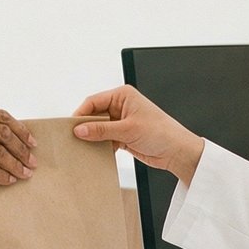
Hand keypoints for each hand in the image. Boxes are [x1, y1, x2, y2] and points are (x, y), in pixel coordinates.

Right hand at [0, 104, 37, 201]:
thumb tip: (11, 139)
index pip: (0, 116)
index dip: (20, 129)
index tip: (32, 143)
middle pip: (3, 132)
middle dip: (22, 148)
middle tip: (33, 162)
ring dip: (16, 164)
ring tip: (25, 174)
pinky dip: (2, 175)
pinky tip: (9, 181)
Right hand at [71, 86, 204, 184]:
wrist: (177, 152)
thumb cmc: (161, 133)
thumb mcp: (128, 130)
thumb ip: (102, 130)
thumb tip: (80, 130)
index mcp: (123, 95)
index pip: (93, 101)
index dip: (81, 114)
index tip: (71, 127)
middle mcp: (121, 105)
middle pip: (94, 115)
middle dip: (85, 127)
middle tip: (73, 139)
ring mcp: (121, 121)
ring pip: (98, 128)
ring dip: (92, 138)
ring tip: (83, 147)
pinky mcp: (122, 135)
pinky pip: (104, 139)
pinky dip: (99, 145)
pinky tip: (95, 152)